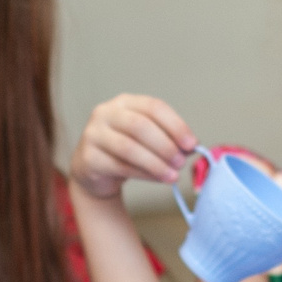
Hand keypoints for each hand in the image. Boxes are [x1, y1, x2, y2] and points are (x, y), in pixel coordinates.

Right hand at [71, 94, 196, 201]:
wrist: (93, 169)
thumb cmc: (125, 150)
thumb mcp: (147, 138)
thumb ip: (168, 138)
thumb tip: (191, 147)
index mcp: (124, 102)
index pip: (153, 107)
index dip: (175, 125)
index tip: (192, 144)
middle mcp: (106, 114)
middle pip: (140, 125)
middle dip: (165, 145)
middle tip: (181, 162)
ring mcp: (94, 135)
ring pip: (129, 148)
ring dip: (156, 163)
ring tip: (173, 175)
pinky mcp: (89, 158)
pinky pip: (120, 167)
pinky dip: (144, 174)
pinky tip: (158, 179)